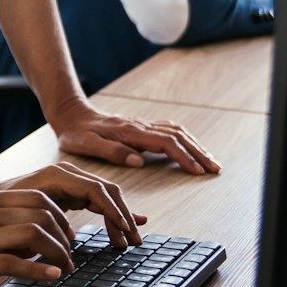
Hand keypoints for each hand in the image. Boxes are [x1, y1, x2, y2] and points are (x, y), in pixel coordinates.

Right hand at [0, 164, 144, 286]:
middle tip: (74, 255)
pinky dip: (39, 269)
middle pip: (43, 212)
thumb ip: (1, 223)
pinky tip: (51, 276)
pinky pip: (15, 262)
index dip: (64, 217)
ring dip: (58, 253)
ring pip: (35, 234)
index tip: (72, 237)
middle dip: (67, 234)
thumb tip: (36, 235)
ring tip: (65, 268)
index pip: (40, 198)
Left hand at [49, 97, 220, 174]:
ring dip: (195, 145)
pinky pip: (169, 129)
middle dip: (198, 153)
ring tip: (210, 160)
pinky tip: (191, 146)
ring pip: (177, 132)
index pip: (166, 144)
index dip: (184, 157)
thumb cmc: (77, 134)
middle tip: (215, 169)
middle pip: (178, 137)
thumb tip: (139, 160)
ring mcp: (142, 125)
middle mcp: (140, 126)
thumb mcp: (87, 145)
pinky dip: (185, 138)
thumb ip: (112, 152)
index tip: (197, 171)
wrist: (71, 115)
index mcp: (131, 132)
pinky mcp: (141, 126)